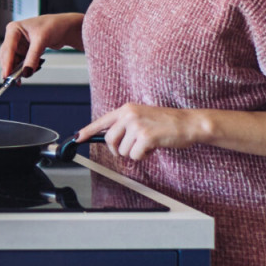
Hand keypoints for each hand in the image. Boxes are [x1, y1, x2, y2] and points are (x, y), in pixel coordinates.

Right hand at [0, 13, 83, 78]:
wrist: (65, 28)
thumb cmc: (53, 25)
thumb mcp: (42, 40)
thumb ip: (33, 57)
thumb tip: (26, 72)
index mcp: (14, 29)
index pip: (8, 48)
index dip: (7, 63)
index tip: (7, 75)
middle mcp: (14, 37)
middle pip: (7, 56)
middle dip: (12, 68)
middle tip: (15, 80)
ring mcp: (20, 45)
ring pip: (14, 61)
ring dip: (20, 69)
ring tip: (29, 72)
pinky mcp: (26, 52)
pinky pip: (22, 63)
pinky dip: (26, 68)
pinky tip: (33, 69)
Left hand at [76, 104, 207, 160]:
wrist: (189, 123)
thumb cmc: (167, 122)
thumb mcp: (142, 117)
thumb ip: (126, 125)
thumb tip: (110, 138)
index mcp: (127, 109)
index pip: (101, 121)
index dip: (87, 131)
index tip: (77, 138)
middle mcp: (128, 115)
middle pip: (109, 140)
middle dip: (118, 149)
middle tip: (132, 149)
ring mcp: (136, 125)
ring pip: (123, 150)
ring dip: (135, 152)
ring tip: (149, 143)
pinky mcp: (145, 137)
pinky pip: (135, 155)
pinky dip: (144, 156)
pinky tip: (154, 147)